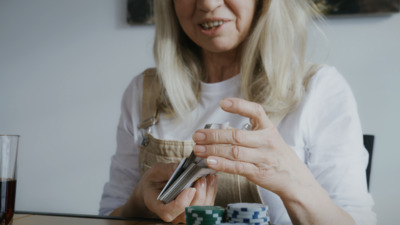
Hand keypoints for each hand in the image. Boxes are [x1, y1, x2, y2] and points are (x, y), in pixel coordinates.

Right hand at [130, 162, 217, 223]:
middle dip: (199, 195)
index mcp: (159, 206)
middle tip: (202, 179)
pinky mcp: (194, 209)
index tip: (190, 188)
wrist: (154, 188)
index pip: (170, 212)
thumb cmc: (153, 181)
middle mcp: (173, 214)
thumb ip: (166, 170)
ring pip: (200, 210)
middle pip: (189, 212)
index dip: (182, 202)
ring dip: (208, 193)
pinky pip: (206, 205)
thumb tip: (179, 168)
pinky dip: (211, 192)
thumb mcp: (155, 171)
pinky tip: (211, 180)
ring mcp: (184, 213)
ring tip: (209, 177)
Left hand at [192, 97, 314, 196]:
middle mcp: (266, 141)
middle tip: (197, 135)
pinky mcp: (259, 172)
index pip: (255, 111)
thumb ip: (248, 133)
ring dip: (213, 150)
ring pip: (234, 151)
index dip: (239, 106)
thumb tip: (219, 132)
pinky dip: (222, 164)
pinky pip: (237, 167)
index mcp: (268, 128)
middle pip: (236, 135)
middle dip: (213, 135)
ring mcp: (263, 157)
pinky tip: (210, 161)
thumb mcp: (268, 138)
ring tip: (198, 148)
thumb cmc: (276, 156)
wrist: (294, 178)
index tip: (223, 103)